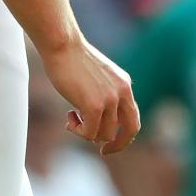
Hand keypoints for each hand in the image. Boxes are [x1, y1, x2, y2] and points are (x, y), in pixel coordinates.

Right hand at [39, 34, 139, 155]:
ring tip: (73, 117)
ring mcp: (110, 99)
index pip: (133, 118)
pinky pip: (89, 133)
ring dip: (87, 132)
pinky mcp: (94, 106)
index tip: (109, 141)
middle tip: (102, 151)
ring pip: (104, 135)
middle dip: (117, 145)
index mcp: (124, 84)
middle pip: (130, 131)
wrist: (62, 44)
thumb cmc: (72, 58)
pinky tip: (69, 117)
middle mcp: (122, 92)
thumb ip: (104, 94)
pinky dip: (78, 131)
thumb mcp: (97, 76)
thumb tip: (100, 120)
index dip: (124, 134)